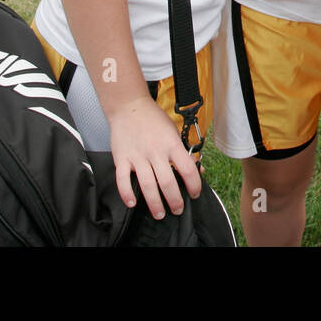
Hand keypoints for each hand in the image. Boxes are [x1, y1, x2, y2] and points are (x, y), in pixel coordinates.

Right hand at [107, 96, 201, 218]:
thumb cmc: (153, 119)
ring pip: (147, 185)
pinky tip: (132, 203)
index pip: (188, 169)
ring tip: (159, 214)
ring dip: (154, 203)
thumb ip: (184, 152)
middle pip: (168, 182)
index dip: (194, 185)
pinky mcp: (122, 158)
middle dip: (174, 201)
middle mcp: (155, 151)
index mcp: (172, 144)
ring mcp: (137, 156)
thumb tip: (198, 169)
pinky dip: (126, 194)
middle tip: (177, 210)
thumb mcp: (174, 132)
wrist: (129, 106)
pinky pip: (123, 180)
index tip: (195, 194)